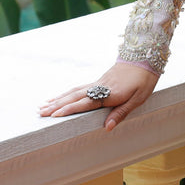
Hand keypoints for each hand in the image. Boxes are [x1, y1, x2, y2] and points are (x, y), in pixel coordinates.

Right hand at [39, 61, 159, 130]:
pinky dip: (67, 93)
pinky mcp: (99, 80)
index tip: (54, 115)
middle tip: (40, 113)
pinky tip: (60, 97)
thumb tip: (106, 128)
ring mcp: (98, 82)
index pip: (86, 103)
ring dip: (58, 99)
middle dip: (57, 106)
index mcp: (111, 94)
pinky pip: (79, 87)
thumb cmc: (144, 80)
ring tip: (43, 106)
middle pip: (75, 97)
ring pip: (74, 91)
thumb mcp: (139, 98)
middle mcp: (101, 87)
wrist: (145, 56)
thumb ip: (121, 113)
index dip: (70, 109)